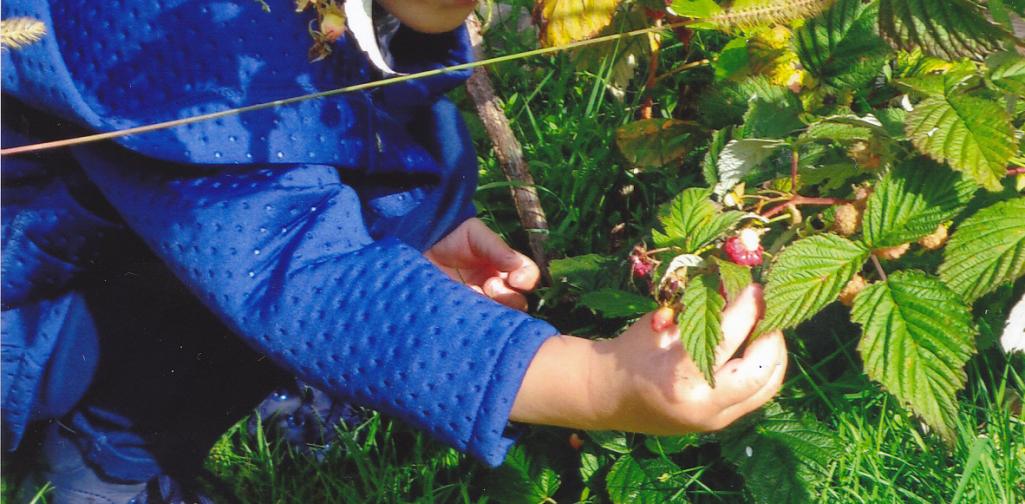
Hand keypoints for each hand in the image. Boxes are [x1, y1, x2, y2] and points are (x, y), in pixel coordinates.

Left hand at [425, 218, 539, 310]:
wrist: (417, 245)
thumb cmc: (450, 236)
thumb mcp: (474, 234)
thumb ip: (496, 248)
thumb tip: (516, 265)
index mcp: (502, 266)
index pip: (527, 276)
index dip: (526, 279)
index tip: (516, 279)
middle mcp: (494, 287)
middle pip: (518, 302)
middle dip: (509, 297)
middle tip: (490, 286)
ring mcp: (478, 303)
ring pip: (500, 317)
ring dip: (494, 309)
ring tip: (476, 294)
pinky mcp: (460, 314)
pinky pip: (476, 325)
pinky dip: (475, 319)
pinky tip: (464, 305)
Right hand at [510, 284, 786, 433]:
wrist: (608, 395)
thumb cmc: (630, 351)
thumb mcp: (660, 323)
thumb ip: (698, 308)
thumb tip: (736, 282)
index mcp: (679, 377)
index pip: (728, 338)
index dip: (748, 309)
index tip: (756, 287)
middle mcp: (702, 405)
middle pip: (761, 371)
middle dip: (772, 335)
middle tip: (768, 309)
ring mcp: (714, 420)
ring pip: (767, 387)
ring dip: (774, 354)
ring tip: (766, 326)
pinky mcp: (719, 423)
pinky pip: (756, 394)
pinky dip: (764, 368)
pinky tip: (757, 346)